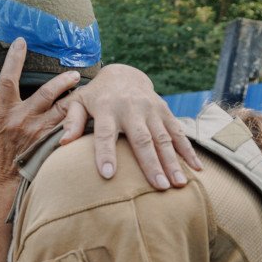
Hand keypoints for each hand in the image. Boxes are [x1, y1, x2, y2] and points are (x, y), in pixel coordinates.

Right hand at [0, 38, 80, 186]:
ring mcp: (38, 132)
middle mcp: (23, 120)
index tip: (21, 42)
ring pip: (62, 110)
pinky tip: (88, 113)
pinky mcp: (49, 144)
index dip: (14, 59)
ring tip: (86, 89)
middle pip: (46, 93)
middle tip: (74, 73)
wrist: (3, 183)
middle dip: (62, 81)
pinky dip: (77, 120)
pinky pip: (67, 128)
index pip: (7, 79)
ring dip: (74, 98)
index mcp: (4, 112)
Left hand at [57, 63, 201, 188]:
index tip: (108, 175)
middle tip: (159, 187)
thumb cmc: (96, 96)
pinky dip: (189, 151)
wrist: (124, 74)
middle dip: (151, 164)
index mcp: (107, 108)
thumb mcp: (79, 102)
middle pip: (142, 139)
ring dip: (173, 161)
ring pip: (163, 138)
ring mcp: (151, 110)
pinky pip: (178, 133)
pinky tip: (197, 169)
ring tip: (179, 184)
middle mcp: (131, 109)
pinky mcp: (165, 111)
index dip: (106, 153)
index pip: (105, 133)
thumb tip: (63, 143)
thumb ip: (71, 121)